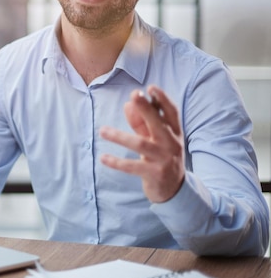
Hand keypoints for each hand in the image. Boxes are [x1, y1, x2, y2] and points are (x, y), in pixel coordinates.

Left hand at [99, 85, 184, 202]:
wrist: (174, 189)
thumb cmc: (161, 157)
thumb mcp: (155, 139)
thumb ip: (141, 122)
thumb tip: (127, 104)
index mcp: (174, 132)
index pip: (171, 113)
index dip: (163, 99)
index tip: (151, 88)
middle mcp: (171, 144)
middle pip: (158, 124)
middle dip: (146, 109)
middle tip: (134, 95)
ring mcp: (164, 159)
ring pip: (141, 145)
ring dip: (120, 136)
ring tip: (102, 131)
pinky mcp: (154, 174)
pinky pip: (132, 167)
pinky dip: (117, 162)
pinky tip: (103, 158)